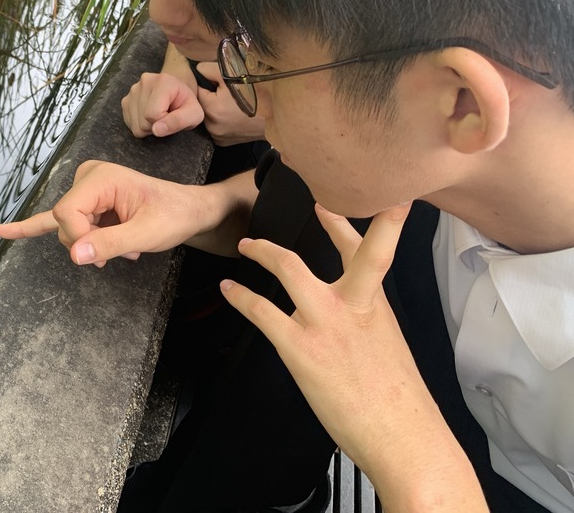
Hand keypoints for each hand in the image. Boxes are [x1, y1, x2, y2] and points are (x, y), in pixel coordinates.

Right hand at [0, 160, 213, 266]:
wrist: (188, 210)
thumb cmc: (172, 216)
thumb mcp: (147, 234)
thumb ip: (110, 244)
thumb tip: (75, 256)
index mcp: (101, 177)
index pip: (66, 213)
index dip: (78, 239)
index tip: (101, 255)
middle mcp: (88, 177)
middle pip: (63, 221)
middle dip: (86, 244)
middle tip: (119, 255)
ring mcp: (85, 189)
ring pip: (66, 228)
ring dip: (90, 244)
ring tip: (122, 250)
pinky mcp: (86, 202)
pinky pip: (55, 219)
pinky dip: (31, 228)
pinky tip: (3, 231)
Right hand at [121, 72, 204, 137]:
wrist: (176, 92)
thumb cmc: (186, 103)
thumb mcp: (194, 113)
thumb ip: (179, 121)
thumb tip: (156, 130)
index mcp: (163, 81)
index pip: (154, 114)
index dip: (166, 122)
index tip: (173, 115)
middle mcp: (144, 82)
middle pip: (144, 122)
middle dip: (157, 125)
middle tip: (167, 115)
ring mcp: (133, 91)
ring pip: (136, 126)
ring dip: (149, 127)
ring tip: (159, 115)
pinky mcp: (126, 100)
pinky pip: (130, 124)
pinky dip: (141, 125)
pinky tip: (150, 116)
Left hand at [194, 62, 265, 145]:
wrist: (280, 112)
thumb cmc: (259, 91)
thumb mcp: (233, 73)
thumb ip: (208, 69)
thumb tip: (197, 71)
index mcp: (212, 108)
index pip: (198, 91)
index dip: (208, 83)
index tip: (221, 82)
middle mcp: (212, 126)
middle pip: (203, 105)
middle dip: (211, 97)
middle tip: (230, 92)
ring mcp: (218, 136)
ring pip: (209, 117)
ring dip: (216, 109)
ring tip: (233, 103)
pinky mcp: (225, 143)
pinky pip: (216, 127)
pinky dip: (221, 121)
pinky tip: (235, 115)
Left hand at [220, 204, 485, 508]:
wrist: (404, 438)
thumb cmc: (398, 402)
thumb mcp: (388, 348)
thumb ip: (365, 323)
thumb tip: (347, 319)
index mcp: (377, 306)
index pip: (375, 251)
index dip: (378, 219)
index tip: (375, 196)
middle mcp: (354, 305)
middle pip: (344, 246)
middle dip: (328, 217)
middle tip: (313, 198)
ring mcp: (325, 323)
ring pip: (290, 268)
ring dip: (264, 252)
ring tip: (247, 245)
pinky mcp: (300, 348)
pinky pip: (262, 311)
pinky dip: (242, 297)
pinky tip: (230, 291)